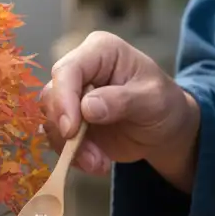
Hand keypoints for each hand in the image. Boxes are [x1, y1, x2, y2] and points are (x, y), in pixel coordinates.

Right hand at [40, 31, 200, 191]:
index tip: (71, 131)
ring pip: (50, 120)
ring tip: (99, 164)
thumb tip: (87, 108)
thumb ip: (123, 100)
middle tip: (91, 157)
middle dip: (66, 130)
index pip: (68, 70)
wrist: (165, 129)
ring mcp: (71, 97)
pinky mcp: (69, 121)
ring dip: (70, 148)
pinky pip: (57, 138)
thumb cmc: (164, 105)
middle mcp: (80, 70)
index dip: (64, 99)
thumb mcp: (153, 100)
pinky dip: (72, 156)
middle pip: (52, 95)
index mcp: (100, 51)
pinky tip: (97, 164)